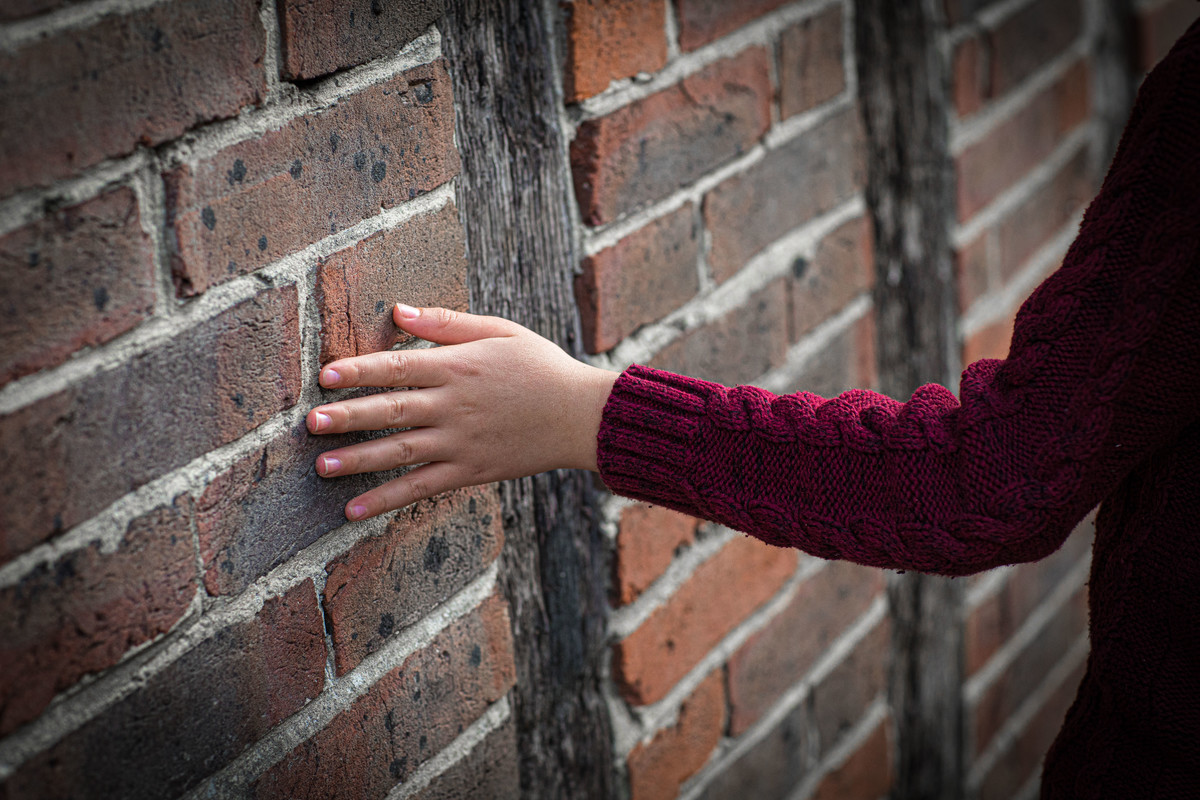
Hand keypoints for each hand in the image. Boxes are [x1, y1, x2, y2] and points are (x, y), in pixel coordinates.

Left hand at [307, 304, 617, 520]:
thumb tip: (398, 311)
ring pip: (401, 452)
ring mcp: (460, 443)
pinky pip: (422, 487)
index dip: (360, 370)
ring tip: (322, 466)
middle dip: (350, 417)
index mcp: (458, 367)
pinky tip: (354, 510)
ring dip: (359, 460)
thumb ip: (446, 324)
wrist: (581, 416)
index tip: (326, 375)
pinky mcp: (470, 471)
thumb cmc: (541, 367)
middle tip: (312, 423)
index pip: (399, 367)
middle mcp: (454, 406)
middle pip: (393, 410)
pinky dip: (387, 500)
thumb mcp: (499, 331)